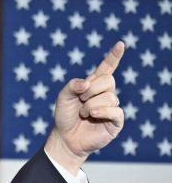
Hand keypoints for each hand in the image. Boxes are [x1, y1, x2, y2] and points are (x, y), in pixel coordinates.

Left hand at [46, 41, 125, 174]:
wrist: (65, 138)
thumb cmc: (64, 116)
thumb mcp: (63, 97)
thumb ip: (72, 85)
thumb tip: (87, 83)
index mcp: (94, 85)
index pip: (107, 68)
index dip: (113, 56)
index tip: (120, 44)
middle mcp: (105, 94)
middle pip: (109, 80)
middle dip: (91, 89)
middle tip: (81, 100)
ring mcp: (112, 107)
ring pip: (110, 96)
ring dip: (91, 105)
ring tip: (83, 113)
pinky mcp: (116, 121)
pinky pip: (115, 111)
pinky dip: (102, 111)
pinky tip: (92, 116)